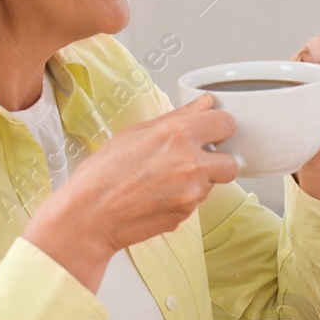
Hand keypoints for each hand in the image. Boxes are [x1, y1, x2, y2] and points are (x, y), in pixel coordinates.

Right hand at [23, 97, 237, 290]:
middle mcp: (190, 162)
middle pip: (231, 162)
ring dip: (199, 182)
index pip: (226, 123)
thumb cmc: (103, 174)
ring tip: (164, 180)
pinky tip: (158, 196)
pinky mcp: (187, 214)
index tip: (212, 132)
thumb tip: (204, 103)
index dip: (219, 128)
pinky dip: (183, 199)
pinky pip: (196, 203)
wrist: (88, 216)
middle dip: (217, 161)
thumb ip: (179, 116)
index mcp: (177, 134)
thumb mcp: (137, 132)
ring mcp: (192, 192)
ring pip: (213, 184)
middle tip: (194, 161)